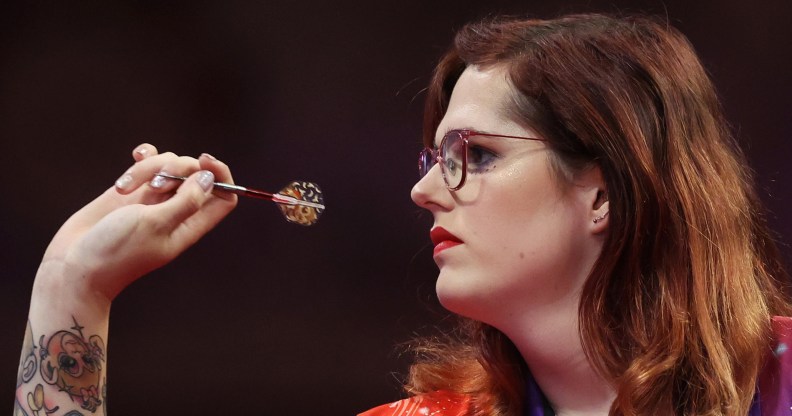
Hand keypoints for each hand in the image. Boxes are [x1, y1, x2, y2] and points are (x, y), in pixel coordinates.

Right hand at [37, 144, 237, 301]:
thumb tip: (209, 178)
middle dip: (177, 168)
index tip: (204, 162)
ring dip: (149, 167)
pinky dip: (145, 156)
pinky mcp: (132, 190)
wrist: (75, 265)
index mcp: (190, 225)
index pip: (224, 196)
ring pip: (168, 165)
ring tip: (124, 188)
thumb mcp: (155, 225)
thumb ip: (186, 201)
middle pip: (195, 174)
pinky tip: (136, 155)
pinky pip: (148, 163)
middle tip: (156, 185)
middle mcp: (175, 210)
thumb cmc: (117, 251)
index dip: (220, 175)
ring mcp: (153, 199)